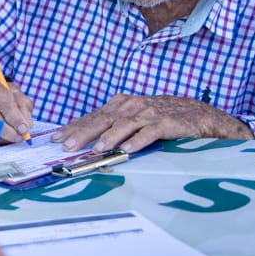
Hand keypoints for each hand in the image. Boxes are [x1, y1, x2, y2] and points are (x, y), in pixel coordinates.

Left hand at [52, 94, 250, 153]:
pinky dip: (137, 141)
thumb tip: (82, 135)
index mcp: (121, 104)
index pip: (93, 117)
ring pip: (123, 125)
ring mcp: (149, 113)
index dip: (73, 127)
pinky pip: (149, 132)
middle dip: (82, 133)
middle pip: (103, 120)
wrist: (199, 115)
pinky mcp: (167, 122)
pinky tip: (126, 150)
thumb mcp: (133, 118)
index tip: (56, 138)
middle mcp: (132, 106)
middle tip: (66, 146)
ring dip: (107, 138)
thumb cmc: (162, 118)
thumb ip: (111, 124)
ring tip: (93, 150)